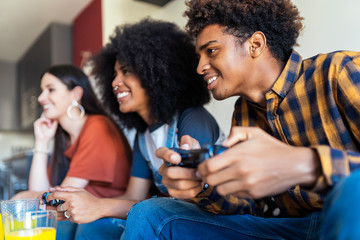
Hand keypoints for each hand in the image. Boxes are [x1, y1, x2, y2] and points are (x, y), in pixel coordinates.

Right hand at [33, 115, 57, 148]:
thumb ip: (55, 121)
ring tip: (51, 126)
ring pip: (44, 114)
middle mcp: (42, 120)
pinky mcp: (36, 123)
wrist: (44, 141)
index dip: (53, 113)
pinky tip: (49, 125)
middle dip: (51, 114)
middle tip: (54, 119)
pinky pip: (42, 119)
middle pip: (46, 112)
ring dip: (49, 119)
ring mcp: (39, 121)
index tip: (57, 116)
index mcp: (46, 120)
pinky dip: (46, 121)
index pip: (48, 113)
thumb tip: (57, 115)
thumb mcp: (54, 127)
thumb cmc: (49, 135)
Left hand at [46, 186, 101, 223]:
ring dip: (68, 212)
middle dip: (62, 206)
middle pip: (58, 207)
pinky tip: (79, 213)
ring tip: (77, 209)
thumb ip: (66, 189)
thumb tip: (53, 188)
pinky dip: (72, 216)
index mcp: (72, 195)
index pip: (55, 195)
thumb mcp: (79, 190)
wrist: (99, 207)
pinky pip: (68, 219)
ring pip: (63, 213)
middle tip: (70, 205)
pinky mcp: (75, 219)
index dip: (49, 197)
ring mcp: (73, 212)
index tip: (48, 198)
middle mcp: (71, 204)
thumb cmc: (88, 198)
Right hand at [157, 135, 202, 198]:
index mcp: (166, 155)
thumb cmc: (193, 155)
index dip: (167, 156)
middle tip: (199, 171)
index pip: (160, 153)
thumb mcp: (192, 144)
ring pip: (179, 184)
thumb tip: (185, 147)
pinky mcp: (173, 192)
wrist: (197, 169)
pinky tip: (199, 185)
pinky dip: (194, 190)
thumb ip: (188, 142)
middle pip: (171, 173)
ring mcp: (167, 182)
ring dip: (193, 181)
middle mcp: (163, 169)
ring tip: (201, 177)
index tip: (178, 158)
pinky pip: (184, 194)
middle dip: (188, 173)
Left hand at [197, 127, 319, 198]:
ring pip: (220, 190)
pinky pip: (234, 194)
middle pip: (211, 180)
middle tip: (210, 173)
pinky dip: (232, 189)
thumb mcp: (254, 132)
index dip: (201, 167)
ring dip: (218, 184)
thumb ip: (234, 133)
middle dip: (206, 177)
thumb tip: (221, 144)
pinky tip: (237, 182)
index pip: (208, 166)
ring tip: (223, 178)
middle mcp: (240, 171)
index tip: (202, 166)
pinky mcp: (253, 194)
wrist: (294, 165)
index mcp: (238, 155)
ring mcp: (247, 184)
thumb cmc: (273, 148)